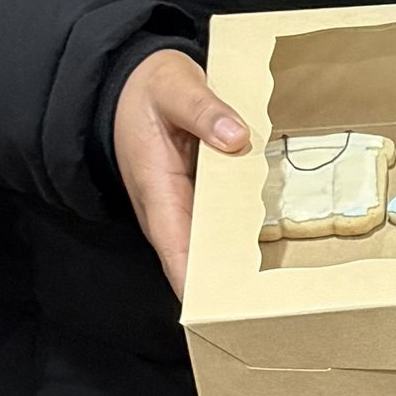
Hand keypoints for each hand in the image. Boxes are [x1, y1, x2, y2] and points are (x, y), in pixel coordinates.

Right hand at [112, 47, 247, 295]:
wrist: (128, 84)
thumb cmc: (148, 88)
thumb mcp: (174, 86)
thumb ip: (203, 111)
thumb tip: (235, 139)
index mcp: (156, 186)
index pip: (173, 245)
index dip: (193, 280)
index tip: (215, 308)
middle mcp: (165, 206)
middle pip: (191, 259)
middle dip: (220, 288)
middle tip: (259, 312)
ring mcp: (179, 206)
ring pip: (206, 247)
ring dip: (231, 270)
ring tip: (268, 297)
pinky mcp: (193, 199)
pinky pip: (215, 227)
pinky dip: (236, 242)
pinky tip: (266, 257)